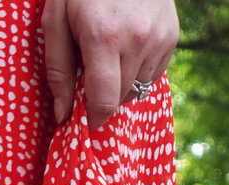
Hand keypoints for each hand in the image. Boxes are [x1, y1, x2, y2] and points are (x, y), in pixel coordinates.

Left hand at [39, 0, 178, 129]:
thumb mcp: (56, 21)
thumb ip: (58, 70)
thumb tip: (63, 115)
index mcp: (104, 38)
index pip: (104, 101)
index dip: (93, 118)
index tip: (84, 120)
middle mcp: (137, 40)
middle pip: (120, 97)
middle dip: (103, 95)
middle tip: (90, 73)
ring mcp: (159, 37)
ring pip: (139, 87)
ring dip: (122, 82)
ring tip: (109, 56)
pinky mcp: (172, 34)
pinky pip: (155, 72)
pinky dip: (139, 69)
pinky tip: (127, 48)